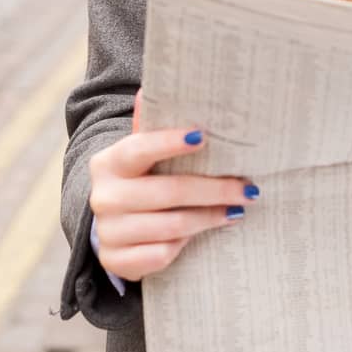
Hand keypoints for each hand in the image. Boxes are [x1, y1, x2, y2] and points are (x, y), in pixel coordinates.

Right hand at [87, 90, 255, 280]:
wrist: (110, 228)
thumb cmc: (138, 183)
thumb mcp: (140, 157)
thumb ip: (150, 129)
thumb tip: (151, 90)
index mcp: (108, 163)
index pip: (139, 148)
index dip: (170, 143)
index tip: (204, 136)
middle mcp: (103, 197)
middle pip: (167, 192)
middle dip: (213, 190)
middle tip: (247, 189)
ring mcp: (108, 232)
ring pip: (170, 227)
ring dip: (209, 219)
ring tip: (235, 211)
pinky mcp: (116, 261)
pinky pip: (161, 255)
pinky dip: (184, 247)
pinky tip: (200, 236)